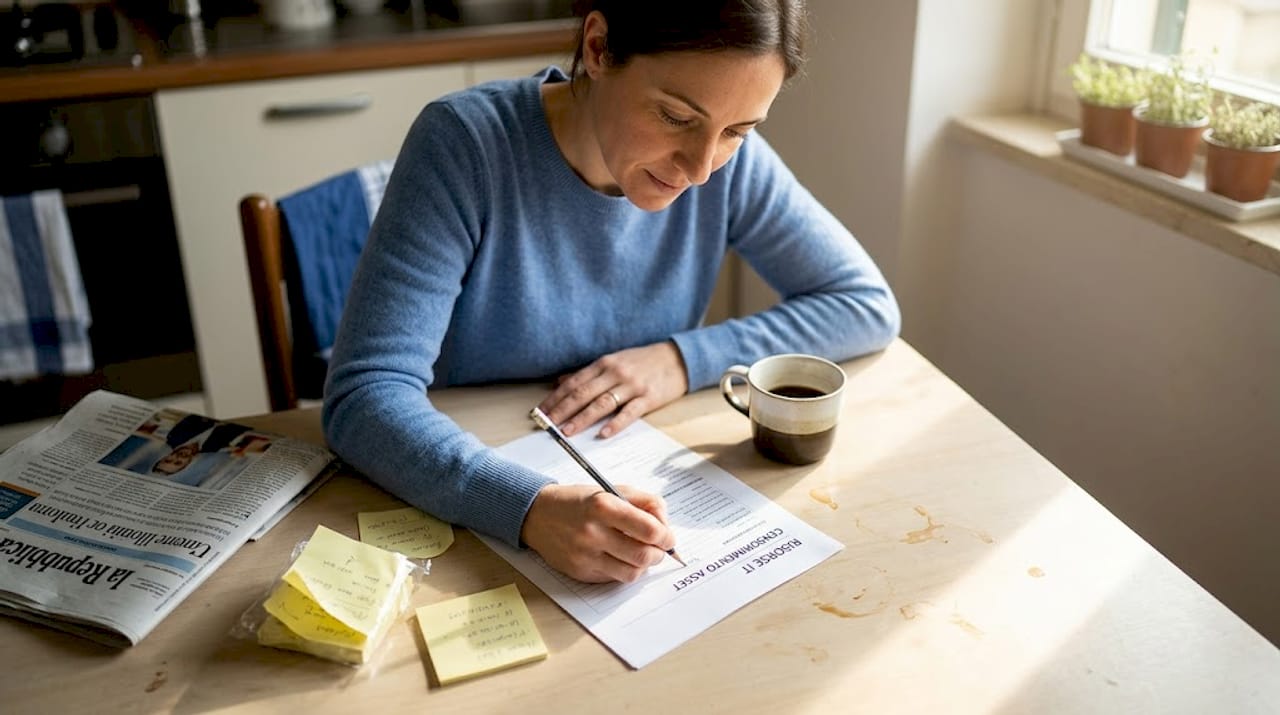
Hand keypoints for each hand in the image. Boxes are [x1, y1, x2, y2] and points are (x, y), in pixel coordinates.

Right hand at [519, 483, 674, 582]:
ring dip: (644, 566)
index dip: (666, 536)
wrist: (538, 515)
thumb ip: (644, 502)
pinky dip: (623, 570)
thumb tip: (665, 525)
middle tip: (658, 549)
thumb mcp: (611, 490)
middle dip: (658, 554)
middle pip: (643, 555)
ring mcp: (585, 555)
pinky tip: (619, 558)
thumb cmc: (580, 502)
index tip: (667, 537)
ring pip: (631, 573)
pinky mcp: (580, 572)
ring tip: (641, 555)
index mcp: (603, 506)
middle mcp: (593, 533)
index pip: (649, 530)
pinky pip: (614, 579)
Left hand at [538, 340, 688, 438]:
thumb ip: (588, 374)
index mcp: (603, 364)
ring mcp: (632, 386)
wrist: (677, 358)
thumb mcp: (614, 361)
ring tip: (567, 432)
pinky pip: (629, 413)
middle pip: (583, 394)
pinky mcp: (648, 398)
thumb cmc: (642, 362)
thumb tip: (559, 382)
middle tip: (546, 425)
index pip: (573, 383)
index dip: (555, 398)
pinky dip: (615, 424)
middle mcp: (615, 373)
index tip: (541, 412)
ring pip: (601, 404)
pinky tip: (602, 434)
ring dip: (582, 419)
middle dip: (562, 410)